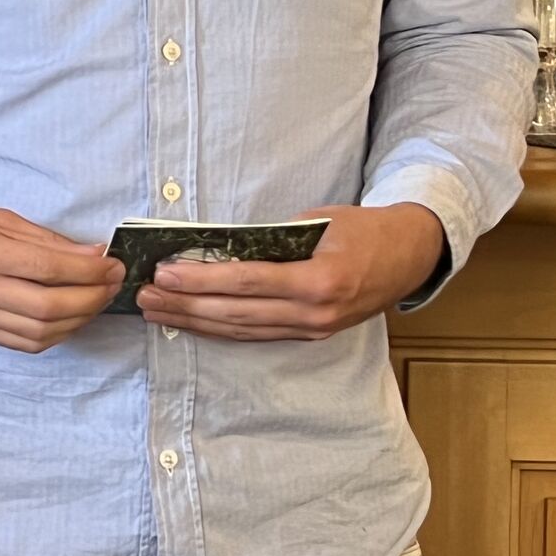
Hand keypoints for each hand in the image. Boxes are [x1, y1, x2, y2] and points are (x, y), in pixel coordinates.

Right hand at [0, 193, 123, 353]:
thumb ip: (43, 239)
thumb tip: (90, 255)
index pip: (48, 268)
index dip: (90, 271)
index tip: (111, 264)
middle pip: (50, 306)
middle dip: (92, 297)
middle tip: (112, 283)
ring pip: (40, 332)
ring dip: (79, 320)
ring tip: (95, 301)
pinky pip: (22, 343)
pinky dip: (55, 335)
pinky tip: (68, 318)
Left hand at [140, 203, 444, 340]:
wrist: (411, 255)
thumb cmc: (363, 228)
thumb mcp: (320, 221)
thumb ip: (271, 237)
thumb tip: (215, 246)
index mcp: (320, 280)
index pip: (246, 282)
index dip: (200, 280)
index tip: (163, 273)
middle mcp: (315, 313)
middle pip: (236, 313)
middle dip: (185, 305)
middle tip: (144, 296)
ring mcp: (313, 329)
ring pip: (241, 330)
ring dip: (194, 322)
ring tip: (155, 311)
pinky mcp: (310, 335)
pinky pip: (256, 334)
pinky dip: (219, 329)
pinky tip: (191, 322)